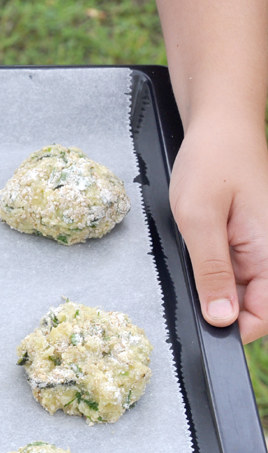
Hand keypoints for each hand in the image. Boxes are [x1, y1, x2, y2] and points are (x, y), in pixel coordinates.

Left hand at [168, 115, 267, 342]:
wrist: (219, 124)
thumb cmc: (211, 161)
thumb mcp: (199, 219)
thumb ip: (212, 271)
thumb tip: (222, 318)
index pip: (265, 314)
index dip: (235, 329)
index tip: (204, 326)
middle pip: (250, 303)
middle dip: (218, 304)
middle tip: (191, 276)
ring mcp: (257, 245)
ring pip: (237, 287)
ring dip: (212, 283)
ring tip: (193, 252)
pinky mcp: (244, 238)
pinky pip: (229, 267)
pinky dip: (209, 265)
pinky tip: (195, 246)